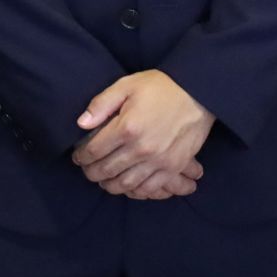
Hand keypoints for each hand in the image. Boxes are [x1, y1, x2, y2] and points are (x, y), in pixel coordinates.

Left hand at [71, 71, 215, 198]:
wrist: (198, 94)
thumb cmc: (161, 87)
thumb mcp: (127, 85)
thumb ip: (101, 104)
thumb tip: (81, 124)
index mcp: (126, 127)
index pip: (94, 151)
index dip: (81, 157)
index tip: (78, 157)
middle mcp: (140, 148)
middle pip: (106, 170)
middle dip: (91, 173)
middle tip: (87, 170)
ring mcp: (158, 161)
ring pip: (125, 184)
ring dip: (109, 185)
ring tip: (104, 180)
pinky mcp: (172, 167)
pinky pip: (149, 189)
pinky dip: (134, 191)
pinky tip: (128, 186)